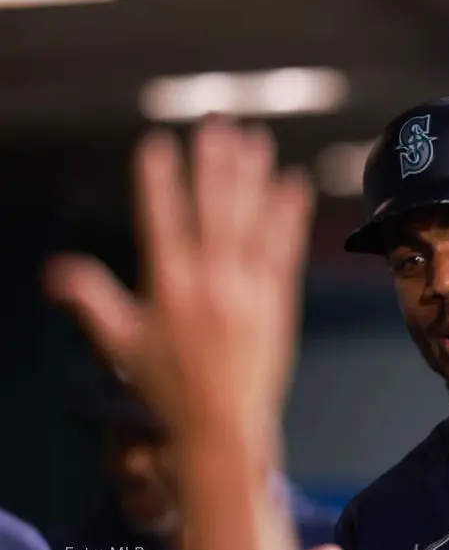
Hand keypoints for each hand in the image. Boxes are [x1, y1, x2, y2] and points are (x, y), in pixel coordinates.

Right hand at [43, 119, 313, 434]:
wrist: (222, 425)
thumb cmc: (167, 385)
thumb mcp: (120, 344)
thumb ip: (90, 301)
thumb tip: (54, 270)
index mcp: (168, 288)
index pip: (161, 222)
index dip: (158, 182)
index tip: (157, 144)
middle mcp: (210, 285)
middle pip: (213, 212)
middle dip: (213, 165)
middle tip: (215, 124)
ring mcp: (249, 291)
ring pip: (252, 223)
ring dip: (253, 178)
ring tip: (255, 139)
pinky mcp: (279, 301)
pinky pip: (285, 250)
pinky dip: (289, 216)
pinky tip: (293, 183)